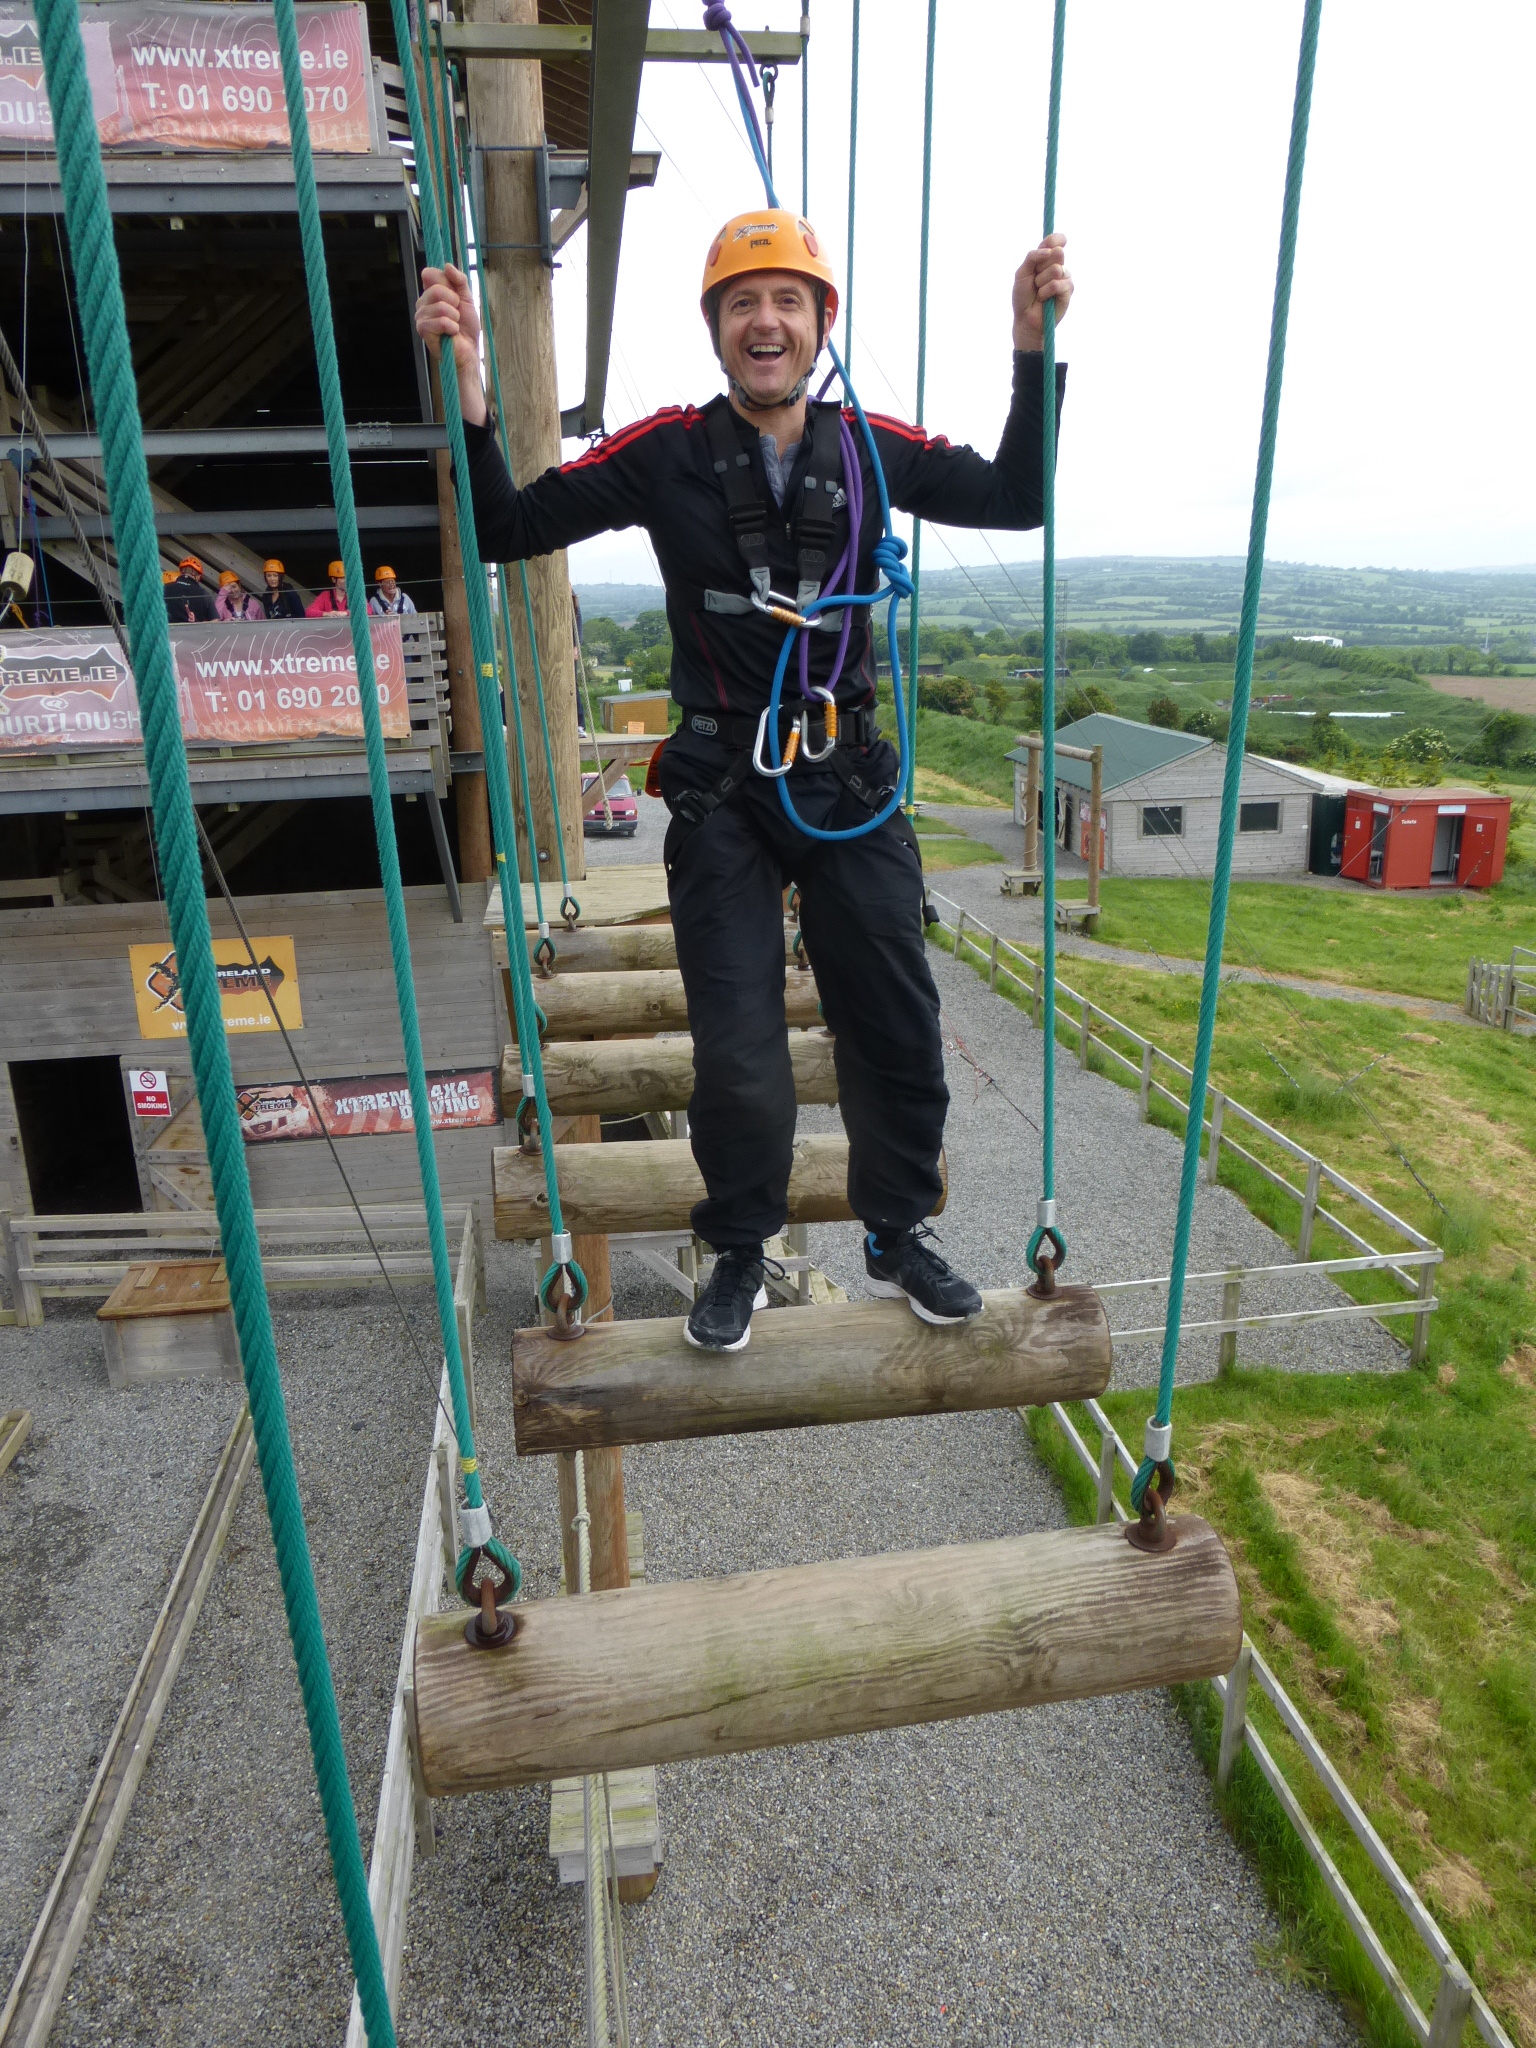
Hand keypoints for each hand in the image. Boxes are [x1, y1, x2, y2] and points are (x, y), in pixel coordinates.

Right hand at [415, 263, 487, 425]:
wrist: (469, 351)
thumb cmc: (466, 327)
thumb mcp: (467, 298)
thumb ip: (459, 280)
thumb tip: (447, 266)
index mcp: (430, 294)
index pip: (430, 274)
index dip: (446, 282)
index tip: (456, 296)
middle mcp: (422, 303)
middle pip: (436, 288)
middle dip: (454, 302)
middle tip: (457, 315)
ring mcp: (421, 317)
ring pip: (439, 306)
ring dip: (454, 317)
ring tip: (454, 326)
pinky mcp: (423, 331)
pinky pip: (439, 321)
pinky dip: (451, 327)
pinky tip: (451, 334)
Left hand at [1012, 233, 1071, 351]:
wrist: (1025, 318)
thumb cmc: (1023, 296)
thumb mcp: (1022, 273)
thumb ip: (1032, 257)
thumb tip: (1050, 250)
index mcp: (1046, 258)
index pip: (1055, 240)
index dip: (1054, 239)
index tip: (1048, 246)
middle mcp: (1057, 264)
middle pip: (1057, 252)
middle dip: (1041, 266)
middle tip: (1035, 278)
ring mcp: (1065, 276)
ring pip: (1056, 269)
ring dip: (1041, 282)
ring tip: (1039, 291)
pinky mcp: (1068, 290)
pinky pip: (1057, 284)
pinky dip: (1045, 292)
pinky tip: (1043, 299)